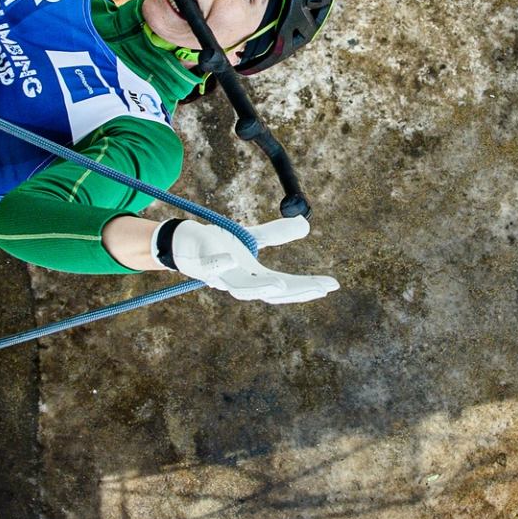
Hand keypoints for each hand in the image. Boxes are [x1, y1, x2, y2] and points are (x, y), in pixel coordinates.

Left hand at [166, 213, 337, 304]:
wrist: (184, 242)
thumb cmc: (218, 244)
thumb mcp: (253, 237)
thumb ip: (277, 234)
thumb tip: (306, 225)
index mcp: (255, 278)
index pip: (288, 287)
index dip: (310, 286)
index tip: (333, 284)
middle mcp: (241, 282)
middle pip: (272, 293)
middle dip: (297, 291)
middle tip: (321, 289)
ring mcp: (222, 275)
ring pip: (242, 289)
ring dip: (260, 287)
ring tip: (280, 283)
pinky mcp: (203, 262)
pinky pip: (212, 267)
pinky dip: (220, 266)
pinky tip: (230, 260)